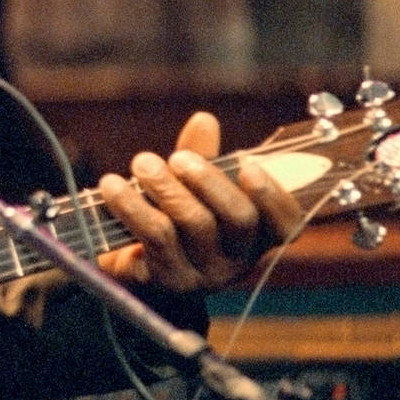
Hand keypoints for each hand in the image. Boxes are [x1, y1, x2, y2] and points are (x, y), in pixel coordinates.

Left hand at [95, 111, 302, 292]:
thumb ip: (201, 156)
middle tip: (176, 158)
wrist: (132, 264)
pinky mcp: (168, 279)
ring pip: (194, 224)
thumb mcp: (190, 186)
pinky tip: (111, 186)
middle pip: (239, 219)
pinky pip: (154, 236)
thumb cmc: (170, 217)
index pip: (287, 224)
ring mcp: (205, 274)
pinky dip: (133, 205)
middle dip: (209, 181)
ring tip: (141, 164)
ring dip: (166, 187)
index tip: (248, 164)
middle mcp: (238, 260)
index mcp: (257, 236)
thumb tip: (204, 120)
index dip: (274, 195)